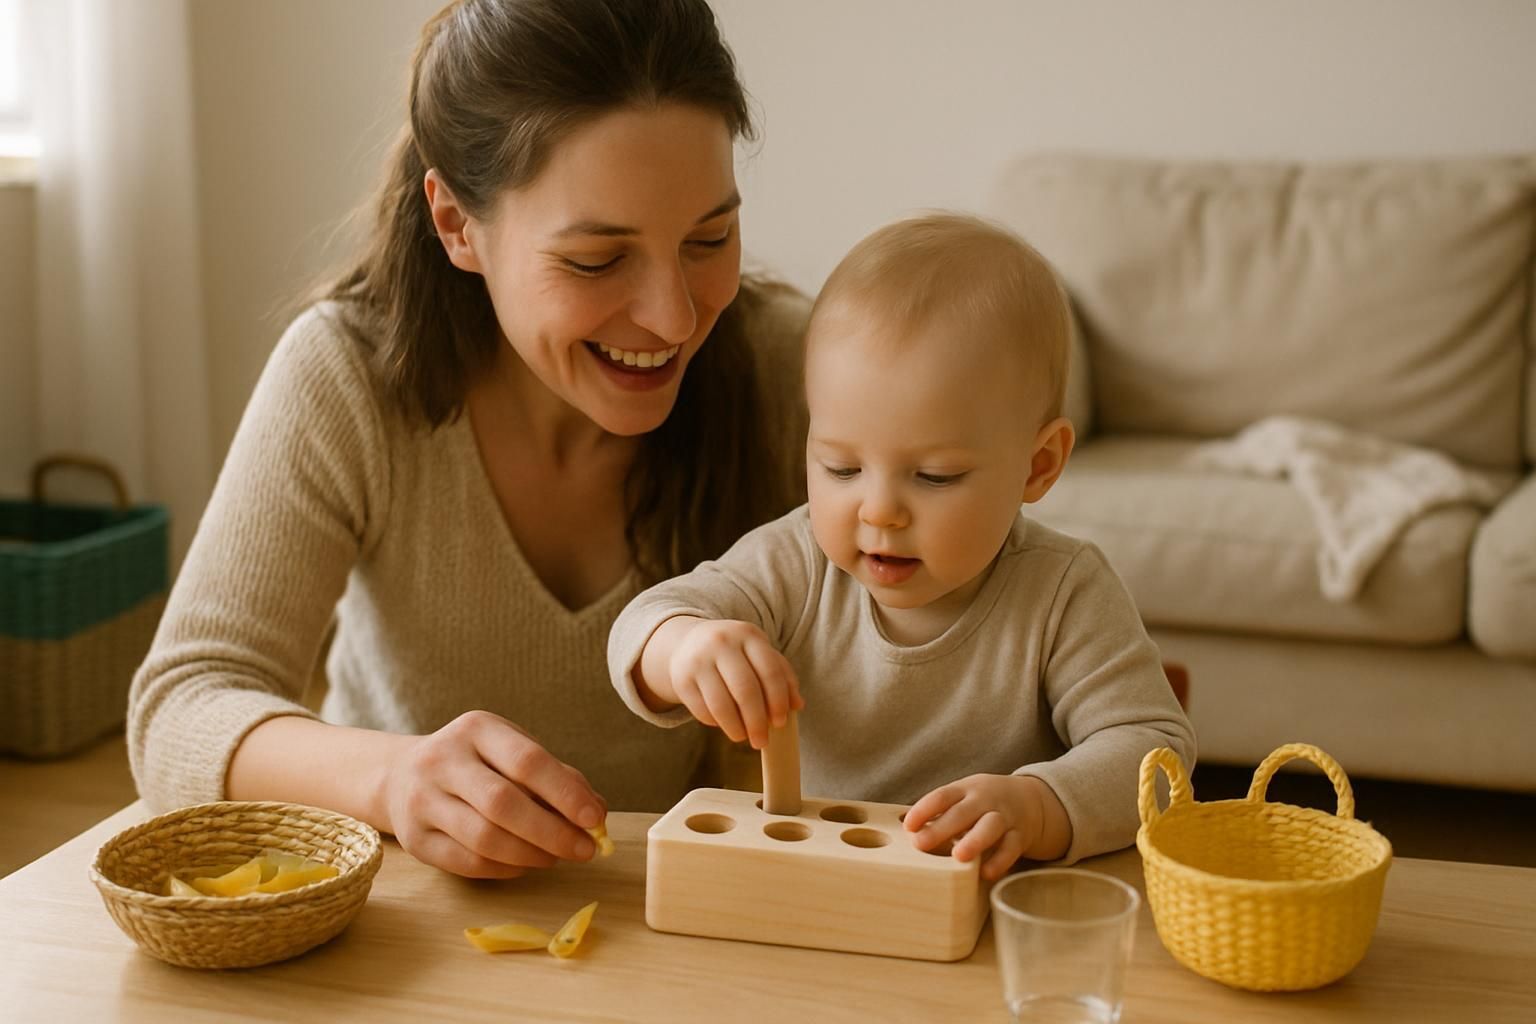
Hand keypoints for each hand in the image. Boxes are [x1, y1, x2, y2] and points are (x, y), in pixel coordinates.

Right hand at [380, 710, 607, 878]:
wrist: (400, 776)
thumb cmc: (475, 763)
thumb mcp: (511, 751)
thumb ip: (556, 776)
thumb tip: (597, 813)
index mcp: (476, 729)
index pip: (526, 761)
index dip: (565, 793)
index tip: (595, 819)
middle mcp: (443, 760)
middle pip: (503, 803)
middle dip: (552, 832)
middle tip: (584, 850)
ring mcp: (422, 801)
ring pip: (485, 839)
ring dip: (531, 855)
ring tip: (556, 857)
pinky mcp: (415, 840)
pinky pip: (469, 863)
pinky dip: (507, 869)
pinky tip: (526, 864)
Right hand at [645, 617, 804, 748]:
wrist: (690, 642)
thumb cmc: (736, 653)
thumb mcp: (760, 654)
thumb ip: (782, 676)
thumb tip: (797, 705)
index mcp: (748, 635)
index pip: (770, 671)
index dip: (778, 701)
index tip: (780, 723)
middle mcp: (721, 643)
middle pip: (745, 690)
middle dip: (757, 722)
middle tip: (762, 741)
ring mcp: (698, 660)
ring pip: (721, 704)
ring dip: (735, 728)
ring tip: (743, 737)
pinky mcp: (681, 679)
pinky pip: (702, 710)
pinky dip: (716, 723)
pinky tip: (724, 724)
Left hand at [903, 773, 1070, 879]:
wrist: (1032, 800)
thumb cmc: (985, 803)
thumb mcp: (965, 798)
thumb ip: (942, 814)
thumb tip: (910, 833)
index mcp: (966, 789)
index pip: (942, 796)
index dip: (924, 809)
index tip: (908, 825)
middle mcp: (986, 800)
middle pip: (964, 812)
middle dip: (942, 828)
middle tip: (921, 844)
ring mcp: (1005, 816)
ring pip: (990, 826)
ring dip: (974, 840)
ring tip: (958, 856)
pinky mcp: (1021, 835)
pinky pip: (1011, 848)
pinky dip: (1000, 860)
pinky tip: (986, 873)